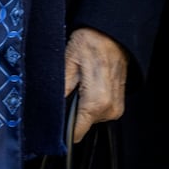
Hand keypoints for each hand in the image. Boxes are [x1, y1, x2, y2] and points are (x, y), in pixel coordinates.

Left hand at [63, 27, 127, 142]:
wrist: (111, 35)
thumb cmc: (91, 44)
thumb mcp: (67, 64)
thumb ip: (60, 91)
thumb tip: (50, 109)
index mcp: (96, 103)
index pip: (76, 133)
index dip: (62, 129)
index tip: (55, 120)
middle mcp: (109, 109)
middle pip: (82, 125)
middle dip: (72, 111)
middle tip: (72, 88)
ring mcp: (116, 108)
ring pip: (90, 119)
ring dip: (82, 106)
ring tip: (82, 84)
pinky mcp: (118, 105)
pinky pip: (99, 112)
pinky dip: (91, 103)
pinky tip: (90, 85)